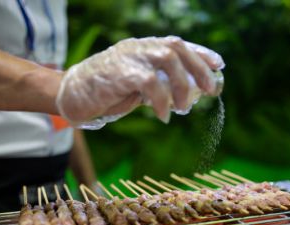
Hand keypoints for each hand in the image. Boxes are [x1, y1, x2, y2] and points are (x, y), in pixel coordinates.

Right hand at [56, 36, 224, 124]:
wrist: (71, 95)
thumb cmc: (105, 93)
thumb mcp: (136, 86)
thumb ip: (157, 85)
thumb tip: (186, 94)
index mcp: (143, 49)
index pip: (177, 44)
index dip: (200, 53)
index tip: (219, 65)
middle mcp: (137, 48)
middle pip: (176, 47)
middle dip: (198, 68)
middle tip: (208, 91)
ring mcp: (128, 57)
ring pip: (167, 59)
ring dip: (182, 85)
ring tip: (183, 109)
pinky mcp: (119, 72)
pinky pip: (150, 82)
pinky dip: (162, 100)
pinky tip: (164, 115)